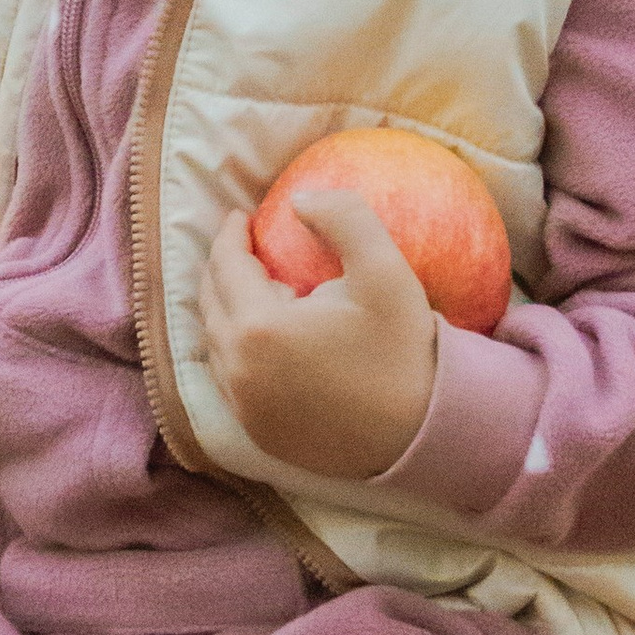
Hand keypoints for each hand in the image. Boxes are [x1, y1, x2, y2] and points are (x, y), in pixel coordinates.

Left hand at [199, 192, 438, 483]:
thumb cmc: (403, 351)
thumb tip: (299, 199)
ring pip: (215, 344)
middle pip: (211, 303)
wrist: (422, 435)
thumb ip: (344, 218)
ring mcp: (243, 408)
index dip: (231, 234)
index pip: (226, 266)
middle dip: (223, 269)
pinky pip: (229, 380)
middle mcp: (238, 371)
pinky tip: (265, 339)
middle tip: (246, 248)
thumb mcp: (386, 271)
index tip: (243, 216)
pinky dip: (236, 350)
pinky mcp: (257, 433)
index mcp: (258, 329)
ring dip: (227, 309)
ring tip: (257, 290)